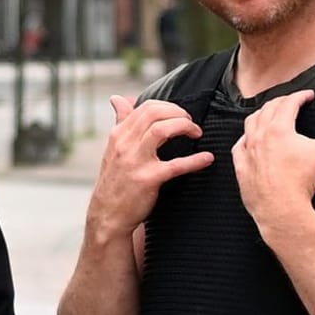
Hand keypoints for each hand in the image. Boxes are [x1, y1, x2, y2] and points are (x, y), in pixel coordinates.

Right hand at [88, 96, 215, 238]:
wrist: (108, 215)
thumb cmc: (115, 181)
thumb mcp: (113, 149)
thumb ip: (120, 123)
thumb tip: (118, 99)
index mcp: (118, 135)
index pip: (146, 107)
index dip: (169, 107)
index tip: (180, 116)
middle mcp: (125, 144)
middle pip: (154, 113)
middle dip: (179, 113)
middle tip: (192, 123)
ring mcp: (135, 162)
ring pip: (161, 129)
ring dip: (184, 126)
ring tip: (197, 133)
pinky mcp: (147, 180)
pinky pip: (175, 165)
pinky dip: (195, 160)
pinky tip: (207, 158)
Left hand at [232, 90, 314, 239]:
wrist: (281, 209)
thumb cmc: (303, 182)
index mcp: (279, 129)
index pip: (289, 103)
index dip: (300, 96)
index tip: (309, 96)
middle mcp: (260, 136)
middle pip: (268, 109)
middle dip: (282, 102)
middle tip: (292, 102)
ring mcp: (248, 151)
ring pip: (250, 123)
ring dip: (261, 115)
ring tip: (270, 114)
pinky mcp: (241, 167)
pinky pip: (239, 146)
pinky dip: (246, 138)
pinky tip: (250, 140)